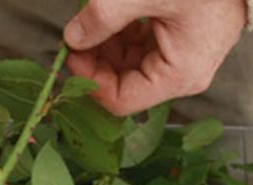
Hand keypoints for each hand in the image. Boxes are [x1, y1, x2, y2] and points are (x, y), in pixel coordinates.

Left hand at [63, 0, 246, 115]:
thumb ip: (105, 16)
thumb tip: (74, 37)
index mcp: (178, 75)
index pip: (120, 100)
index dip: (89, 80)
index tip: (70, 53)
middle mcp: (182, 76)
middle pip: (123, 84)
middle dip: (96, 61)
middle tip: (77, 34)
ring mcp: (182, 60)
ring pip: (130, 66)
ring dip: (107, 46)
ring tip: (95, 19)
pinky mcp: (181, 43)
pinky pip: (143, 49)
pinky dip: (123, 35)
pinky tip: (115, 16)